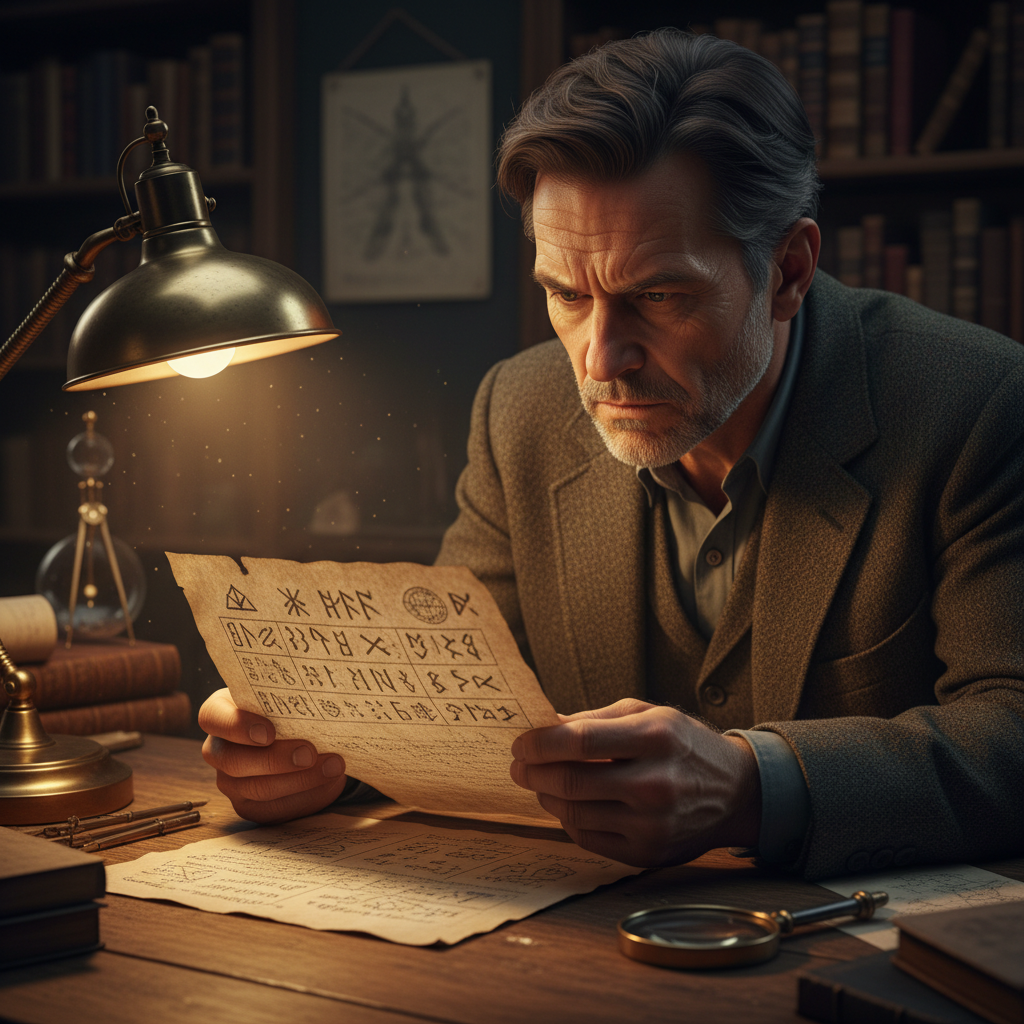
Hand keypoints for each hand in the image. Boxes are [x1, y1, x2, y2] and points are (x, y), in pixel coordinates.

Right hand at [199, 688, 348, 822]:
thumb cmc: (291, 710)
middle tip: (310, 753)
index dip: (237, 726)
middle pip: (233, 760)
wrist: (303, 738)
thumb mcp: (287, 698)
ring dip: (299, 779)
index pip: (212, 717)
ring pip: (256, 788)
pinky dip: (305, 795)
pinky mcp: (249, 806)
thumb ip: (291, 699)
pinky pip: (273, 808)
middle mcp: (219, 749)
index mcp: (221, 713)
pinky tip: (328, 782)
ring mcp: (230, 781)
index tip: (269, 732)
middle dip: (275, 759)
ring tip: (333, 766)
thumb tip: (320, 702)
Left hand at [509, 698, 760, 866]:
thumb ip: (594, 720)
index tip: (521, 743)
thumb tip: (543, 727)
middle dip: (534, 772)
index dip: (541, 743)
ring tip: (541, 782)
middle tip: (519, 764)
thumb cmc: (684, 744)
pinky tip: (567, 804)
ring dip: (547, 796)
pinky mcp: (648, 853)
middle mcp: (656, 784)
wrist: (737, 792)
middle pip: (571, 782)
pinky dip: (569, 820)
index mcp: (656, 738)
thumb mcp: (647, 713)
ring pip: (574, 813)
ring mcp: (653, 824)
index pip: (581, 741)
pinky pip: (588, 838)